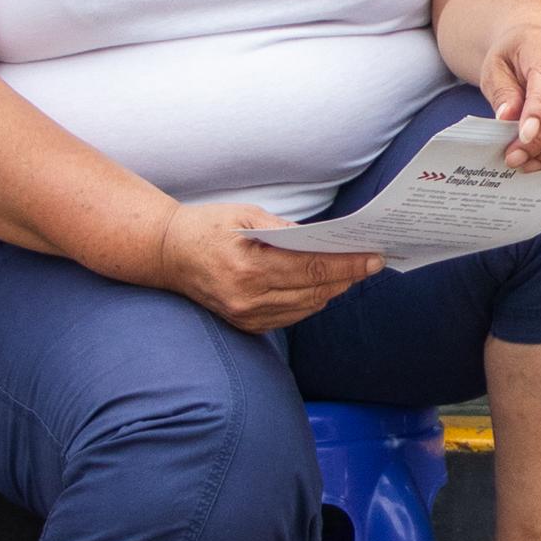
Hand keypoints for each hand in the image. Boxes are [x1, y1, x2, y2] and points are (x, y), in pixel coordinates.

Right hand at [154, 201, 381, 332]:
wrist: (167, 254)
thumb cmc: (207, 226)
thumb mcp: (245, 216)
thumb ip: (285, 230)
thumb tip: (324, 239)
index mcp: (249, 267)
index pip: (312, 269)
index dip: (348, 265)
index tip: (374, 257)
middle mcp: (248, 298)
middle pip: (314, 291)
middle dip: (347, 277)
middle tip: (372, 262)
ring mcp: (246, 316)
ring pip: (306, 308)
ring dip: (333, 291)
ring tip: (354, 273)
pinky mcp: (245, 325)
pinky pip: (290, 317)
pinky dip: (311, 302)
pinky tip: (325, 286)